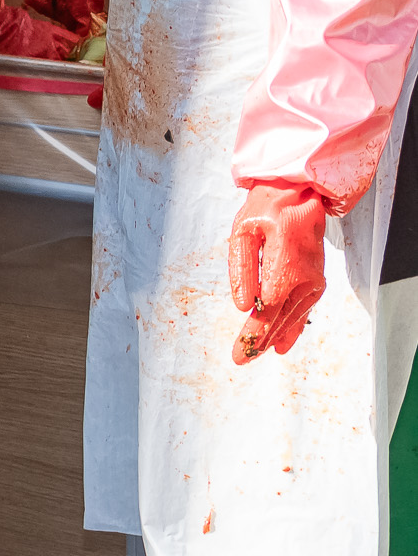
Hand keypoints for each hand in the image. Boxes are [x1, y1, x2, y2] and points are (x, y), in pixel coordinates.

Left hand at [230, 182, 328, 362]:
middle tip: (240, 359)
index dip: (254, 332)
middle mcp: (306, 277)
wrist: (299, 195)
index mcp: (286, 262)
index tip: (239, 352)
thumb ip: (242, 268)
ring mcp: (314, 281)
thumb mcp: (244, 231)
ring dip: (274, 337)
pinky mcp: (316, 282)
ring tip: (255, 354)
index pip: (268, 307)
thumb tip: (242, 305)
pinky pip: (303, 310)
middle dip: (260, 341)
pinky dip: (292, 328)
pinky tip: (281, 344)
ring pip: (293, 317)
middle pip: (280, 318)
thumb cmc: (267, 209)